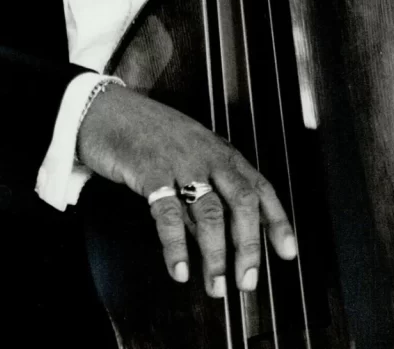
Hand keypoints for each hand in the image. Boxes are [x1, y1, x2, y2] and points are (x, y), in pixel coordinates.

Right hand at [76, 83, 295, 296]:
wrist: (104, 108)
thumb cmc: (147, 133)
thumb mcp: (186, 155)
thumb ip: (203, 192)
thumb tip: (219, 238)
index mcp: (219, 151)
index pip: (259, 186)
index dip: (276, 220)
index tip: (288, 252)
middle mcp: (206, 155)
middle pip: (241, 201)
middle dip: (249, 245)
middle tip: (247, 281)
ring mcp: (179, 162)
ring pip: (209, 212)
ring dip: (215, 255)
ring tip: (216, 286)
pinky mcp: (150, 171)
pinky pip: (168, 214)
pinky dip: (176, 246)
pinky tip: (180, 269)